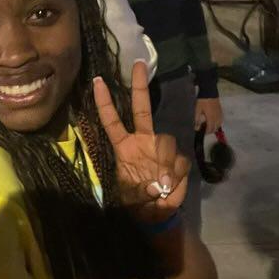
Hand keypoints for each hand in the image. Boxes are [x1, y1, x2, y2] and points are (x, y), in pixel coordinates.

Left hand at [93, 60, 189, 223]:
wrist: (156, 214)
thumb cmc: (136, 201)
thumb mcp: (128, 195)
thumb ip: (140, 187)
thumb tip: (159, 181)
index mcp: (124, 146)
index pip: (112, 120)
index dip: (105, 102)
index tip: (98, 81)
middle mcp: (142, 141)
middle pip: (141, 108)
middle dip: (139, 86)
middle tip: (138, 64)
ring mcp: (160, 148)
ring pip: (166, 140)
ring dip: (164, 161)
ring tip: (160, 182)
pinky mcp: (177, 160)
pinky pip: (179, 161)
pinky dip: (175, 175)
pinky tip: (169, 185)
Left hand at [194, 97, 222, 132]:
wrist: (209, 92)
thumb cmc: (203, 101)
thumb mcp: (197, 110)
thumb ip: (197, 120)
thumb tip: (196, 128)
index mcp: (211, 118)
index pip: (210, 128)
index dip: (206, 132)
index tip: (203, 133)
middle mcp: (217, 117)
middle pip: (215, 128)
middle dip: (210, 130)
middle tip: (205, 130)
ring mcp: (220, 114)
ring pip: (219, 124)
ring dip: (215, 127)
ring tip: (209, 126)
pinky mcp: (221, 110)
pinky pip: (221, 119)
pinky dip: (218, 122)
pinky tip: (214, 121)